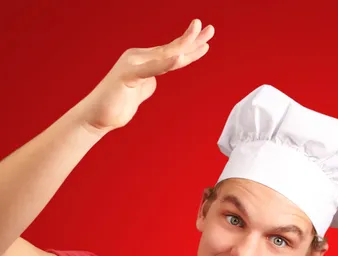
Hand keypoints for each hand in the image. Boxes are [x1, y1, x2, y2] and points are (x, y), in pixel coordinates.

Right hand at [75, 19, 213, 134]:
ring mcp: (133, 64)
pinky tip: (179, 57)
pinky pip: (151, 69)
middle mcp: (139, 58)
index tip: (206, 39)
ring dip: (184, 45)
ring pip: (164, 55)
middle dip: (192, 39)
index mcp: (144, 61)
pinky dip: (166, 63)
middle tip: (211, 29)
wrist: (98, 116)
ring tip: (199, 33)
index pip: (171, 52)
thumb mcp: (141, 89)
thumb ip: (150, 79)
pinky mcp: (128, 75)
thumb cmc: (118, 103)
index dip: (189, 46)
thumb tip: (156, 77)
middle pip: (171, 48)